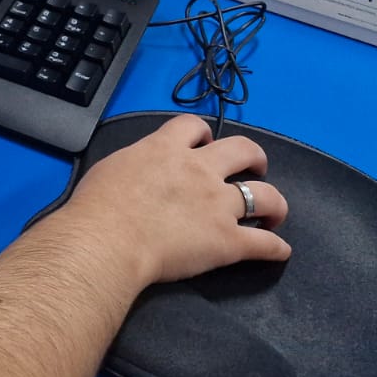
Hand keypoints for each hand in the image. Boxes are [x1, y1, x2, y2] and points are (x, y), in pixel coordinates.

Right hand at [63, 114, 290, 285]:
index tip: (204, 144)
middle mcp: (199, 171)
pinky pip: (265, 243)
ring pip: (265, 195)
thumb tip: (139, 171)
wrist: (107, 239)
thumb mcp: (112, 166)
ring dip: (275, 203)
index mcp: (166, 149)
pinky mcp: (228, 240)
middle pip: (243, 149)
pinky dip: (276, 247)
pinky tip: (279, 250)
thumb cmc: (97, 204)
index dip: (203, 133)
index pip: (193, 126)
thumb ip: (135, 163)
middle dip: (254, 157)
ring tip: (273, 212)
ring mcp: (218, 205)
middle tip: (254, 169)